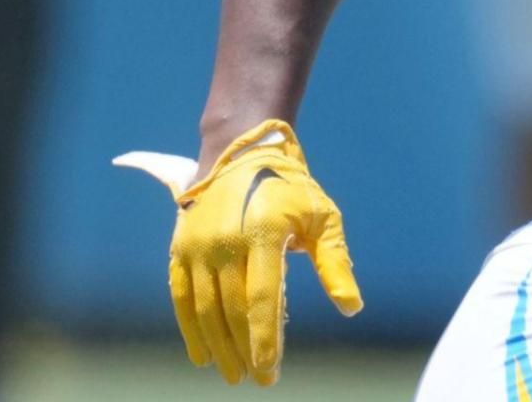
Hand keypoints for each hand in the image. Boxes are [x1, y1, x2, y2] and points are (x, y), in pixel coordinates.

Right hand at [115, 120, 361, 385]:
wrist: (243, 152)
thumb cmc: (291, 188)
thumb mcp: (323, 218)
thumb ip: (334, 264)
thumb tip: (351, 308)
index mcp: (262, 233)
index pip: (261, 298)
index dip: (264, 338)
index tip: (269, 369)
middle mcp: (224, 242)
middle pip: (232, 310)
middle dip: (244, 350)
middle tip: (257, 380)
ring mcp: (198, 245)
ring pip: (205, 309)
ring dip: (218, 346)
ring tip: (232, 374)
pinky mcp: (180, 247)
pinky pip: (181, 296)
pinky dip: (190, 328)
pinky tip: (201, 354)